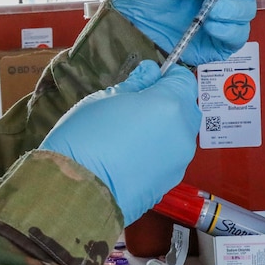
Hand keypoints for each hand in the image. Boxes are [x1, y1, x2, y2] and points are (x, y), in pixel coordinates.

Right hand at [40, 60, 200, 223]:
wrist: (78, 192)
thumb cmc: (86, 137)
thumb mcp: (104, 99)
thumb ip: (134, 84)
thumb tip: (149, 73)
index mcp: (169, 105)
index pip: (184, 79)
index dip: (167, 77)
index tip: (148, 80)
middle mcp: (183, 133)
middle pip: (186, 108)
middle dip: (168, 102)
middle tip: (137, 106)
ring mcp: (179, 161)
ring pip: (179, 134)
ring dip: (164, 128)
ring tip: (131, 134)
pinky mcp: (170, 183)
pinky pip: (170, 157)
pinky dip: (158, 151)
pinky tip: (130, 156)